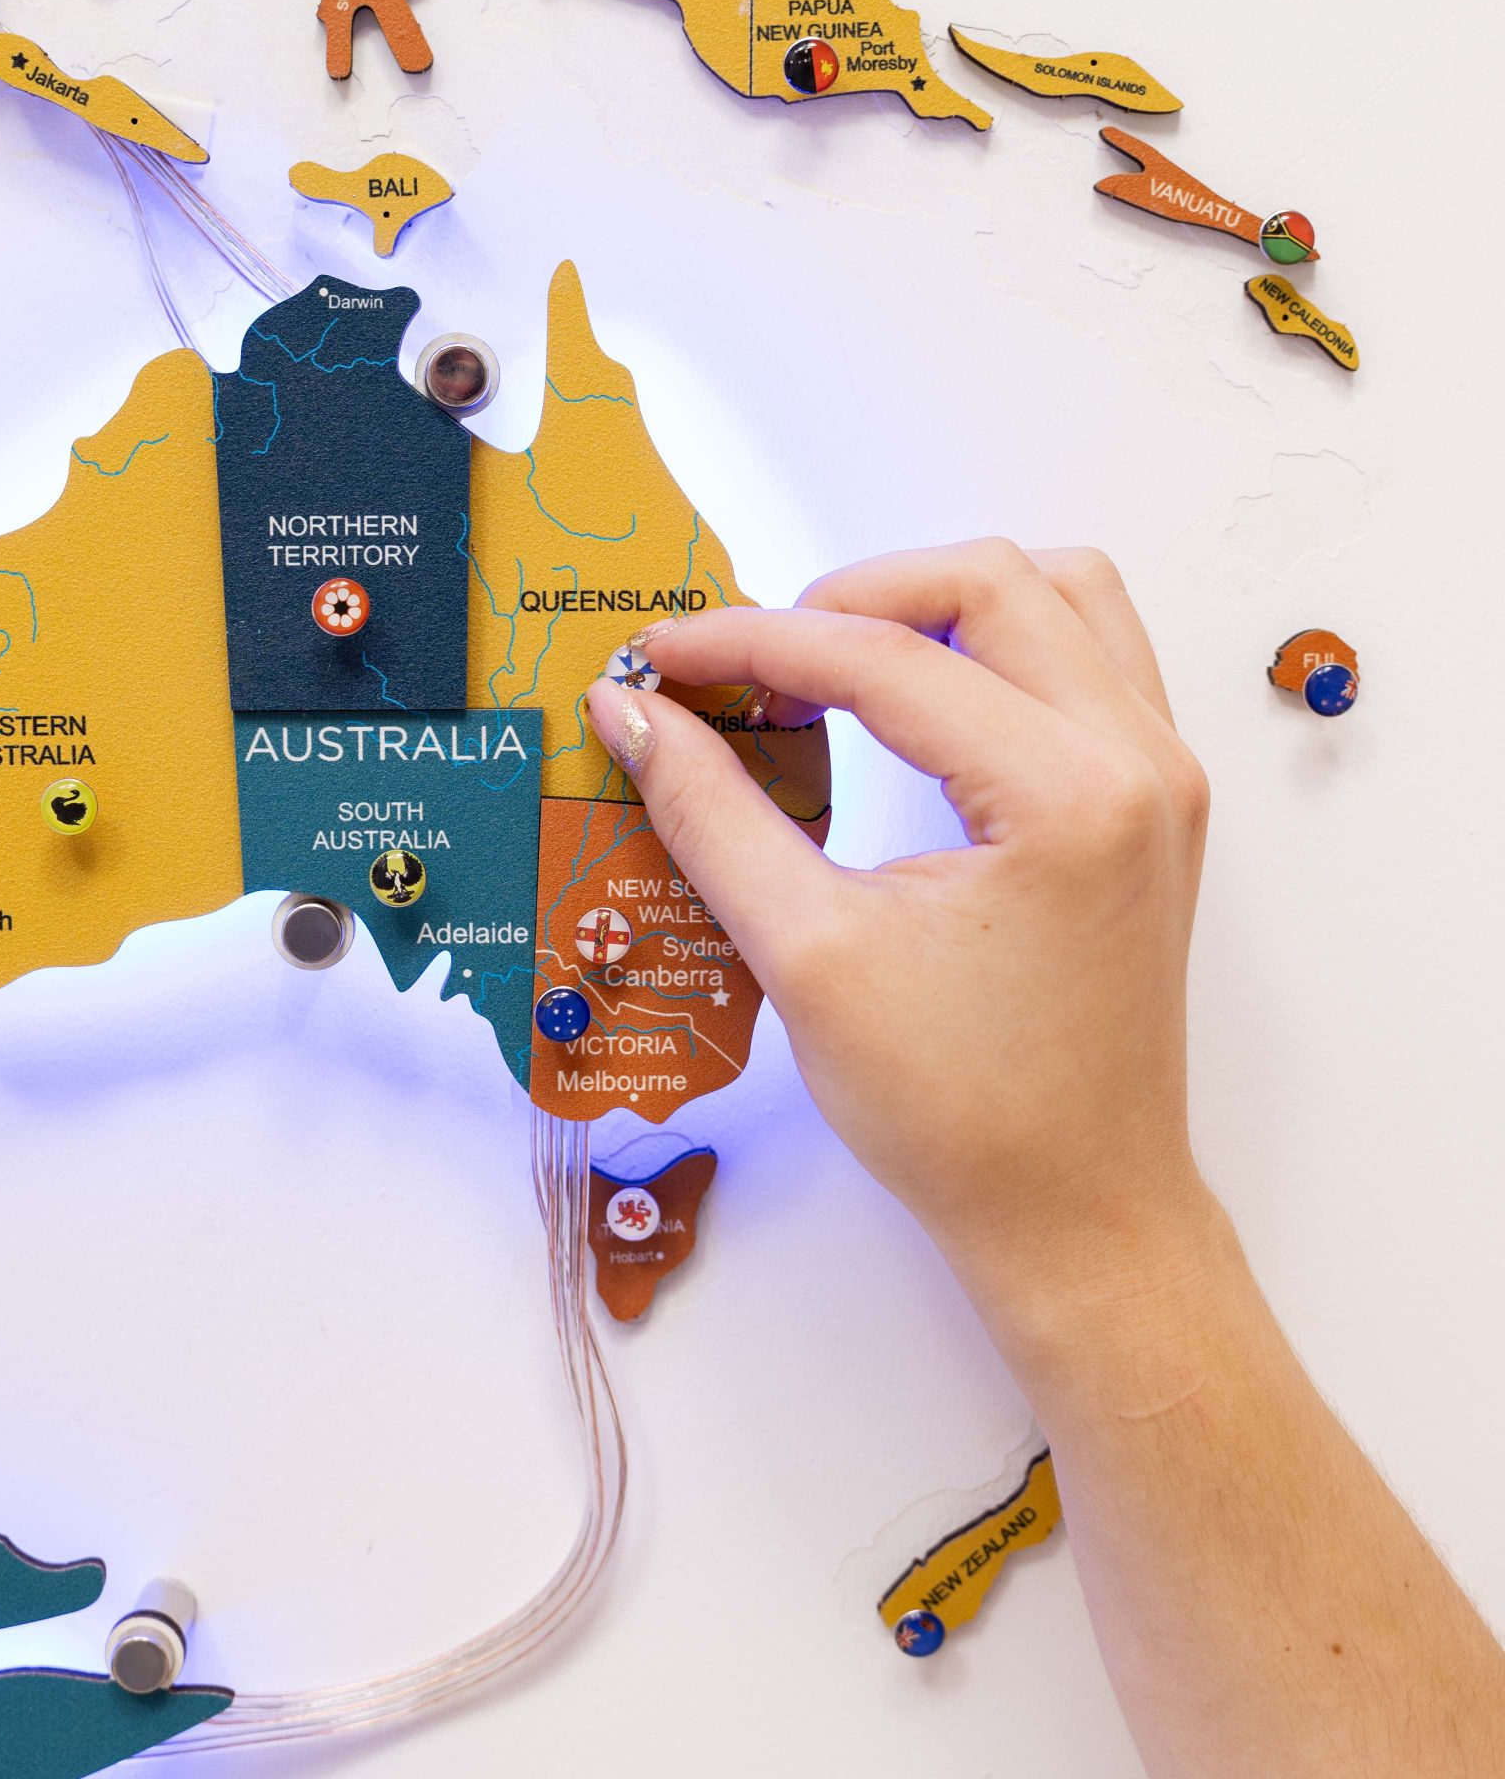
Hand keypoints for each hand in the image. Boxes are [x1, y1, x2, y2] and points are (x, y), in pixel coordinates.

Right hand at [585, 539, 1212, 1308]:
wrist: (1077, 1212)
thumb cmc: (956, 1112)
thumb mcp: (808, 956)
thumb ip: (712, 813)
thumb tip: (630, 712)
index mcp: (1065, 794)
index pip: (886, 657)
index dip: (751, 640)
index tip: (657, 656)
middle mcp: (1137, 761)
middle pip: (992, 579)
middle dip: (852, 597)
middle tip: (753, 664)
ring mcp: (1161, 777)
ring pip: (1060, 596)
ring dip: (939, 604)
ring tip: (837, 667)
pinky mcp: (1154, 805)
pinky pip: (1090, 658)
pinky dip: (999, 647)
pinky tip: (922, 705)